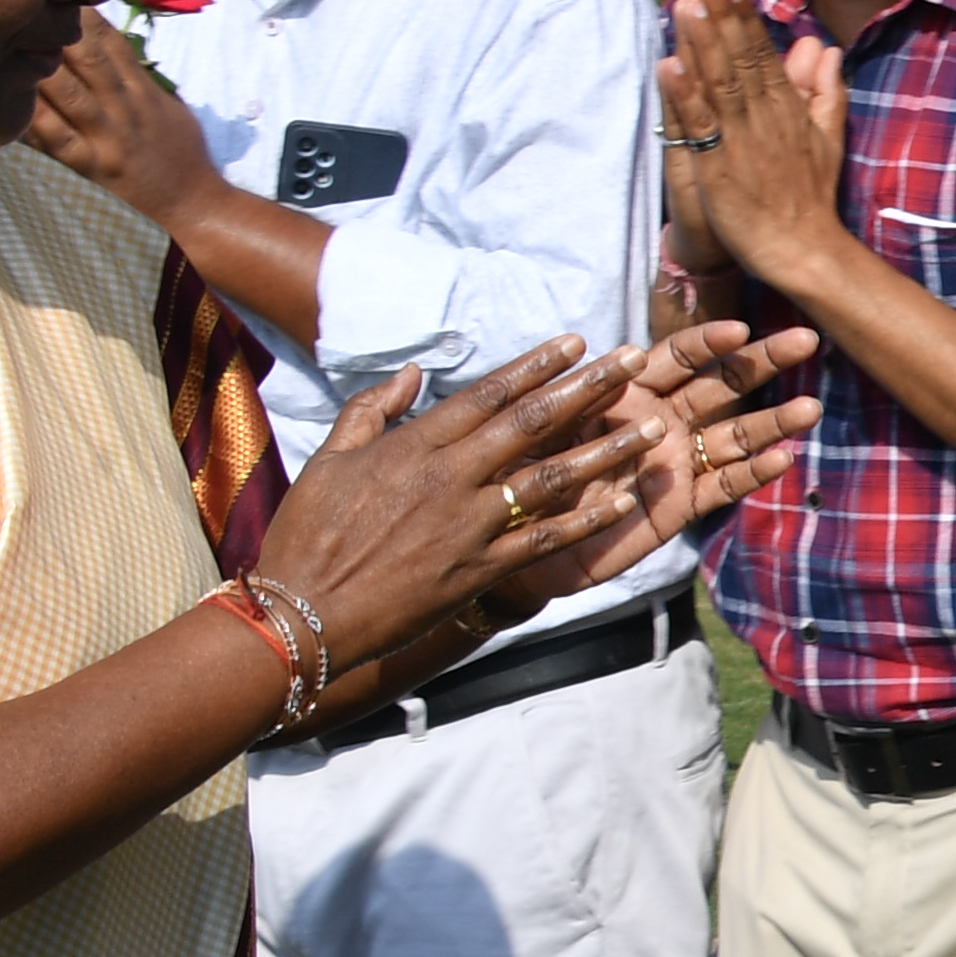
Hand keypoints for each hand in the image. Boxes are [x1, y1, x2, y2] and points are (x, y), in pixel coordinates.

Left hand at [23, 24, 225, 225]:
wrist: (192, 207)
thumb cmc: (181, 155)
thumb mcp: (170, 109)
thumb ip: (139, 81)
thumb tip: (105, 50)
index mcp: (145, 92)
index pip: (113, 43)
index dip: (85, 17)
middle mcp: (125, 109)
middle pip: (87, 58)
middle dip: (56, 31)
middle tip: (25, 7)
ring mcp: (106, 138)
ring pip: (65, 91)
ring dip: (36, 65)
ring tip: (7, 42)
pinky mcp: (88, 166)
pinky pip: (52, 137)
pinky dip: (28, 117)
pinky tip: (4, 99)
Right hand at [246, 342, 693, 668]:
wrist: (301, 614)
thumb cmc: (306, 536)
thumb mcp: (328, 459)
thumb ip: (371, 410)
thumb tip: (413, 373)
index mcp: (413, 446)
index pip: (488, 394)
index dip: (537, 365)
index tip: (578, 342)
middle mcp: (448, 477)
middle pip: (532, 422)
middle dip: (589, 388)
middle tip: (636, 361)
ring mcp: (468, 525)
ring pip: (551, 478)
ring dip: (607, 450)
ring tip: (654, 428)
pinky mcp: (478, 570)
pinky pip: (544, 541)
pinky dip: (587, 521)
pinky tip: (626, 503)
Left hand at [481, 320, 828, 606]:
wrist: (522, 541)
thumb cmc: (524, 474)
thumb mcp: (544, 427)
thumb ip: (580, 393)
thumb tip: (618, 354)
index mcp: (630, 392)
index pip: (678, 356)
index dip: (709, 341)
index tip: (740, 328)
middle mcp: (663, 420)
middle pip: (723, 384)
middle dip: (764, 361)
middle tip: (806, 340)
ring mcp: (678, 461)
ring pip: (736, 434)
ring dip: (774, 421)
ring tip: (811, 408)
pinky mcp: (682, 504)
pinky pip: (723, 486)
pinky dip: (754, 474)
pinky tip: (783, 459)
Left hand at [660, 0, 850, 282]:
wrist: (803, 247)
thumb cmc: (810, 196)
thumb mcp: (827, 137)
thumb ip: (825, 91)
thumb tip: (826, 49)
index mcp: (786, 108)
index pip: (761, 53)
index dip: (742, 18)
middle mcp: (764, 116)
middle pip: (738, 58)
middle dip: (719, 16)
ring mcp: (741, 140)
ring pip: (718, 82)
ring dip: (701, 43)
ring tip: (686, 5)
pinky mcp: (720, 166)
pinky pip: (700, 125)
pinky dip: (684, 95)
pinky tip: (669, 66)